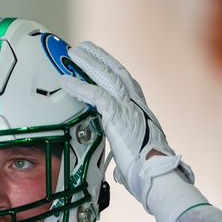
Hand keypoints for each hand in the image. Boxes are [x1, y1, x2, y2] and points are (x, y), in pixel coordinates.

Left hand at [60, 42, 192, 213]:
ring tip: (75, 53)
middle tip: (85, 48)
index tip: (104, 63)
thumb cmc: (149, 171)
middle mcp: (136, 104)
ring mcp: (128, 106)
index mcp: (141, 112)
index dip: (114, 71)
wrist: (156, 173)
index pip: (127, 84)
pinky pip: (94, 94)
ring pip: (106, 76)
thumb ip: (126, 157)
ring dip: (89, 63)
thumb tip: (121, 168)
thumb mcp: (136, 157)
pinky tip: (65, 81)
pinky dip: (78, 86)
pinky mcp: (117, 114)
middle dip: (101, 58)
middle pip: (117, 72)